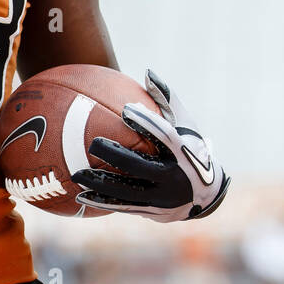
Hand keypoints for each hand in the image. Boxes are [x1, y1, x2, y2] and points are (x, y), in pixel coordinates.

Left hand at [71, 69, 229, 221]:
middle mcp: (173, 178)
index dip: (147, 124)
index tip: (126, 111)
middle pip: (141, 166)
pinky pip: (124, 207)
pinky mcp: (152, 211)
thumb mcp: (186, 126)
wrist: (207, 195)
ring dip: (101, 184)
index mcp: (184, 153)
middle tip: (93, 143)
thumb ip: (167, 101)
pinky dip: (103, 202)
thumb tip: (147, 72)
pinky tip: (80, 196)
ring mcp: (162, 198)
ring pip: (128, 191)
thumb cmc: (191, 150)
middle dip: (116, 156)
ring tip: (76, 174)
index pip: (166, 137)